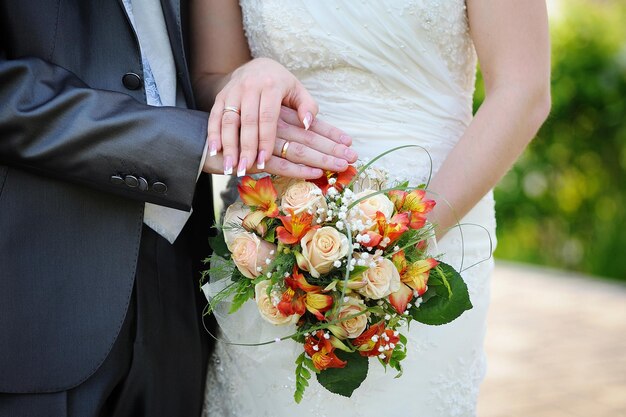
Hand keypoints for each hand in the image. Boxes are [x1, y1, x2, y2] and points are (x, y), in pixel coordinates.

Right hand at [206, 58, 356, 175]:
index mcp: (271, 85)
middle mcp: (250, 86)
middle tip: (245, 167)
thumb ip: (308, 106)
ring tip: (229, 165)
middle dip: (246, 146)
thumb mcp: (298, 91)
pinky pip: (215, 116)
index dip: (265, 139)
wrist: (257, 65)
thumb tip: (307, 124)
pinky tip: (214, 150)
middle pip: (247, 120)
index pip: (268, 116)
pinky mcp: (221, 96)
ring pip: (228, 119)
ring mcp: (233, 91)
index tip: (264, 159)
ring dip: (228, 144)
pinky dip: (213, 133)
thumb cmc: (282, 85)